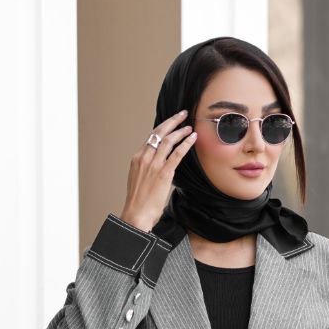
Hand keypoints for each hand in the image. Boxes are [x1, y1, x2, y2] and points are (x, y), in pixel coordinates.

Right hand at [119, 109, 197, 233]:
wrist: (136, 214)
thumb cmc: (138, 202)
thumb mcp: (139, 180)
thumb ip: (147, 170)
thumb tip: (157, 167)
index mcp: (137, 158)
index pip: (151, 138)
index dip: (163, 128)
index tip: (172, 123)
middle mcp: (144, 158)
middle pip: (159, 133)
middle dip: (172, 121)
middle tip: (182, 114)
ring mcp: (153, 165)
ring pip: (168, 140)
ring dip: (180, 131)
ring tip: (189, 126)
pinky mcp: (163, 173)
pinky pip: (177, 153)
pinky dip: (185, 144)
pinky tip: (192, 138)